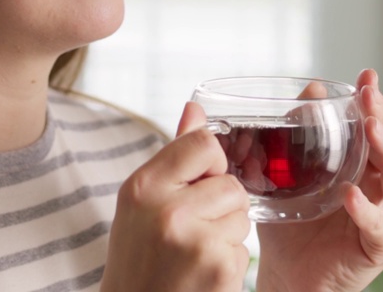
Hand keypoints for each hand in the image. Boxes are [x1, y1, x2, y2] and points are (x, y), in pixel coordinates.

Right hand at [102, 102, 252, 291]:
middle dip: (221, 208)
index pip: (203, 143)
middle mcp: (167, 210)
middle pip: (231, 184)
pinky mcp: (219, 268)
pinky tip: (201, 275)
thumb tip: (195, 107)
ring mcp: (195, 240)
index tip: (196, 187)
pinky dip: (229, 264)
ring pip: (241, 217)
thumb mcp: (142, 203)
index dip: (210, 165)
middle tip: (189, 232)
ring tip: (193, 255)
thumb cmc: (138, 258)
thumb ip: (174, 157)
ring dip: (226, 236)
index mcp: (143, 186)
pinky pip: (244, 251)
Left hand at [254, 69, 382, 291]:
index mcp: (363, 167)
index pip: (377, 127)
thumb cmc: (291, 227)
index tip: (366, 76)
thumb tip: (309, 91)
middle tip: (369, 95)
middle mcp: (379, 188)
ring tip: (371, 128)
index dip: (375, 101)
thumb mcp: (288, 174)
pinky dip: (367, 210)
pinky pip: (380, 227)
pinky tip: (351, 195)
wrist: (287, 276)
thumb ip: (295, 135)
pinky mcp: (379, 246)